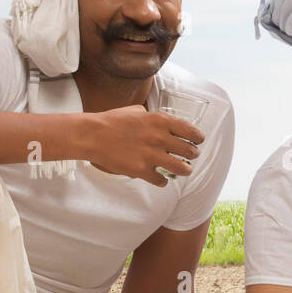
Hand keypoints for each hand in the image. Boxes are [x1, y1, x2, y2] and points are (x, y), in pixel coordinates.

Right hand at [84, 106, 203, 184]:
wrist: (93, 135)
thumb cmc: (112, 121)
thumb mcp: (136, 111)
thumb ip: (152, 117)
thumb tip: (161, 122)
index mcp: (160, 121)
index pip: (191, 131)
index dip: (198, 138)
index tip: (199, 141)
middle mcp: (160, 138)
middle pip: (190, 151)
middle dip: (192, 155)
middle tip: (190, 156)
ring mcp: (152, 155)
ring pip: (182, 168)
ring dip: (184, 170)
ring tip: (183, 170)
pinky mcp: (142, 170)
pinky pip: (161, 180)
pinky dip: (162, 181)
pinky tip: (159, 178)